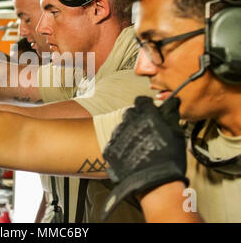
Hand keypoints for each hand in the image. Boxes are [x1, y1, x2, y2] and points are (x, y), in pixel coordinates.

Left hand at [101, 96, 188, 218]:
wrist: (155, 185)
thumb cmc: (169, 159)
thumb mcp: (176, 133)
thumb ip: (171, 115)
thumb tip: (172, 102)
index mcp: (146, 115)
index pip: (141, 102)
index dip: (146, 107)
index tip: (149, 112)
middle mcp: (129, 122)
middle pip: (130, 113)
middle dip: (136, 119)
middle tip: (144, 131)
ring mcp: (118, 136)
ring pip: (121, 127)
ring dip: (127, 132)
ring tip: (137, 145)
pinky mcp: (110, 149)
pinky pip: (113, 142)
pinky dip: (120, 145)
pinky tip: (129, 154)